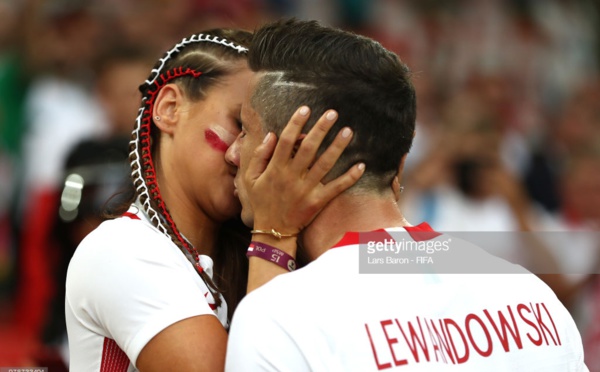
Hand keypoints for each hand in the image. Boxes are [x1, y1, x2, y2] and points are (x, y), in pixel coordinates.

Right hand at [242, 106, 364, 236]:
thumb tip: (272, 134)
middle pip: (309, 148)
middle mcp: (292, 177)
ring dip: (337, 147)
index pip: (287, 141)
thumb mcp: (250, 179)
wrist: (272, 231)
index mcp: (276, 169)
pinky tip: (361, 165)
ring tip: (348, 131)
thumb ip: (259, 156)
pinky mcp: (317, 202)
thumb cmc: (261, 201)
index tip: (306, 108)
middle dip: (321, 128)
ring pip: (324, 164)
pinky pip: (336, 188)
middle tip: (333, 113)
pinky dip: (349, 177)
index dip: (296, 123)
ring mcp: (306, 189)